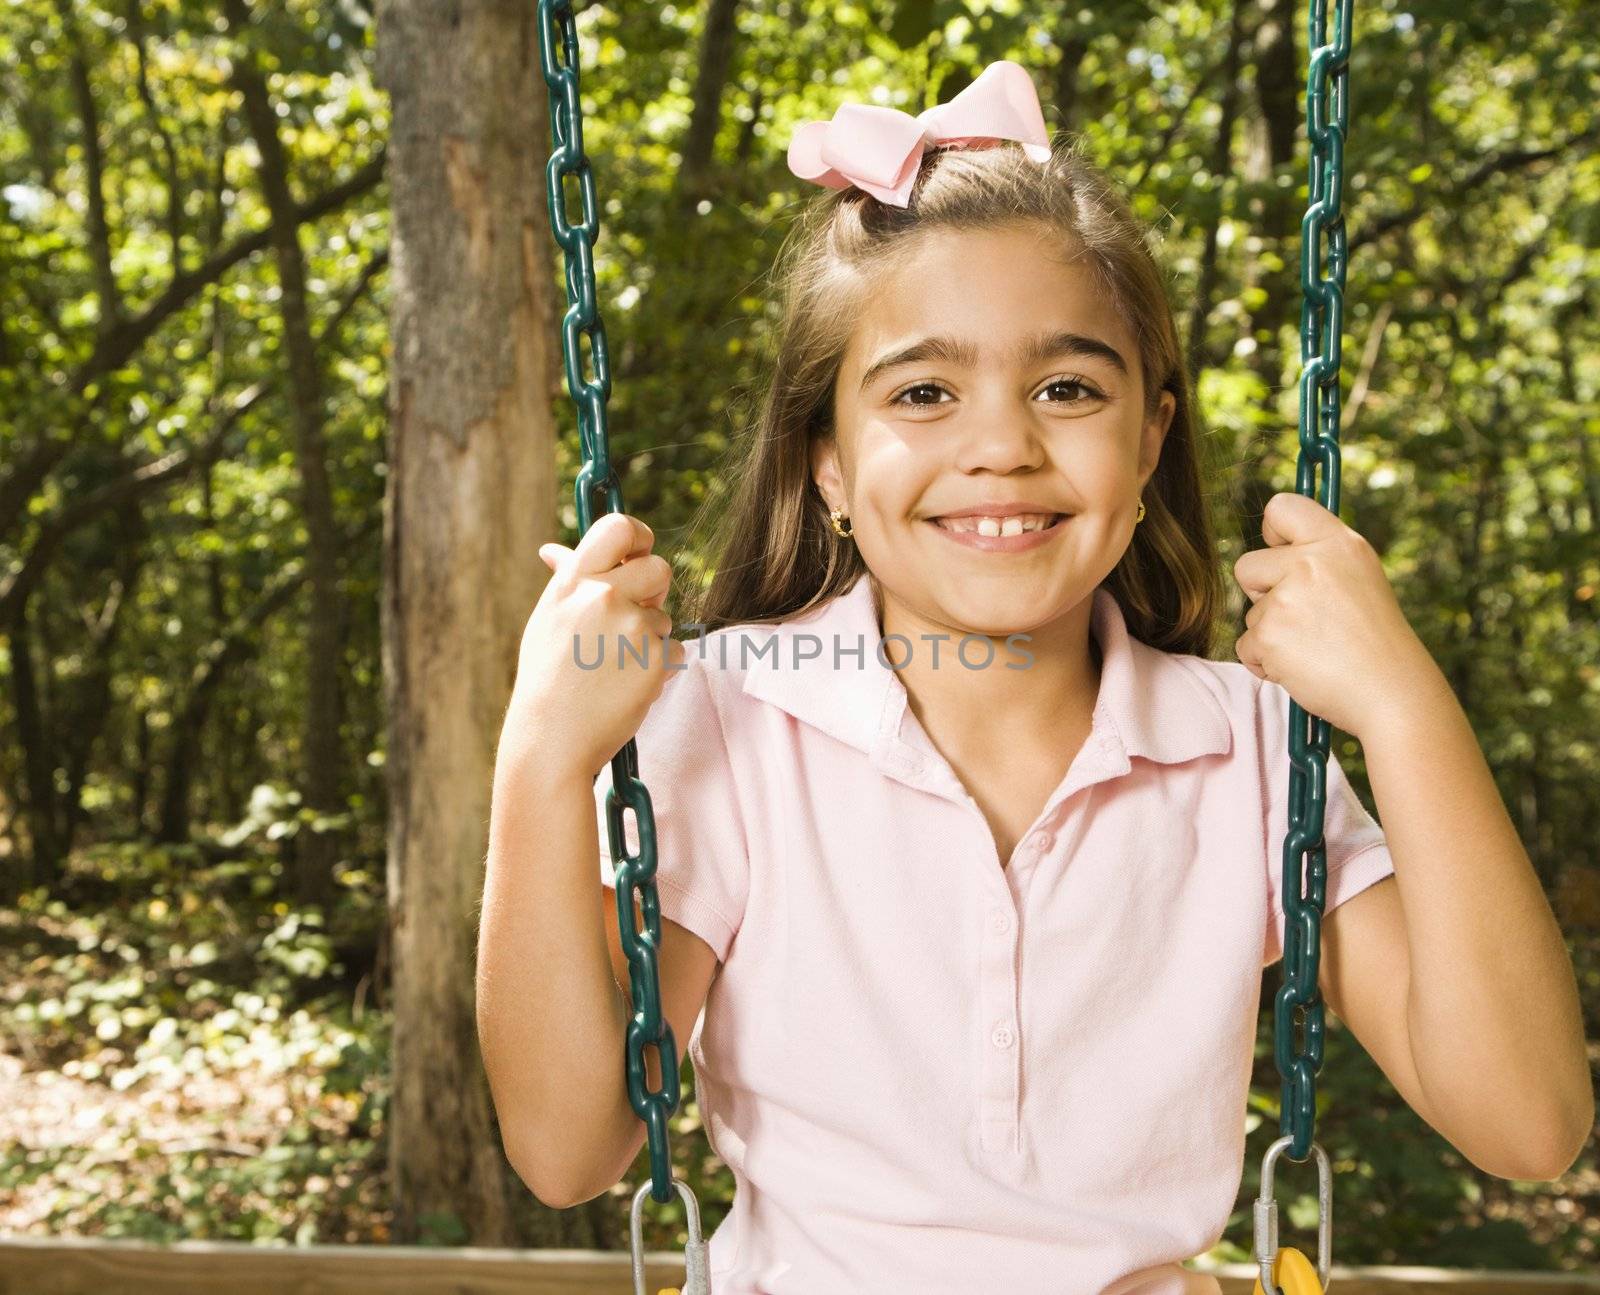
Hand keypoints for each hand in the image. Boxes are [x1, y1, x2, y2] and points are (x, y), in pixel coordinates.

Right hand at [500, 512, 684, 781]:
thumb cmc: (547, 680)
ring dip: (650, 639)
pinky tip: (626, 685)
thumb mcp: (547, 621)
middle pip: (659, 568)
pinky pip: (675, 650)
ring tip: (612, 668)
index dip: (638, 537)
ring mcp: (633, 626)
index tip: (638, 554)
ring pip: (665, 617)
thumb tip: (554, 549)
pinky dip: (658, 668)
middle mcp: (603, 596)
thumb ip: (566, 581)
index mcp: (573, 581)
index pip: (618, 527)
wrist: (552, 740)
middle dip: (654, 592)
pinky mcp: (657, 658)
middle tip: (630, 621)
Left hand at [1231, 491, 1439, 740]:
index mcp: (1338, 543)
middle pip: (1247, 566)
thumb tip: (1277, 544)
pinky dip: (1266, 663)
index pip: (1281, 507)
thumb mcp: (1360, 579)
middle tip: (1304, 617)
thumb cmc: (1376, 642)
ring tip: (1317, 648)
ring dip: (1272, 636)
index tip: (1281, 551)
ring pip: (1250, 614)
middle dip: (1262, 593)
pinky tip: (1303, 668)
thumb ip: (1321, 559)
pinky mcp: (1269, 636)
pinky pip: (1246, 646)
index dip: (1272, 531)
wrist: (1392, 693)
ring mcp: (1286, 599)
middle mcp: (1310, 563)